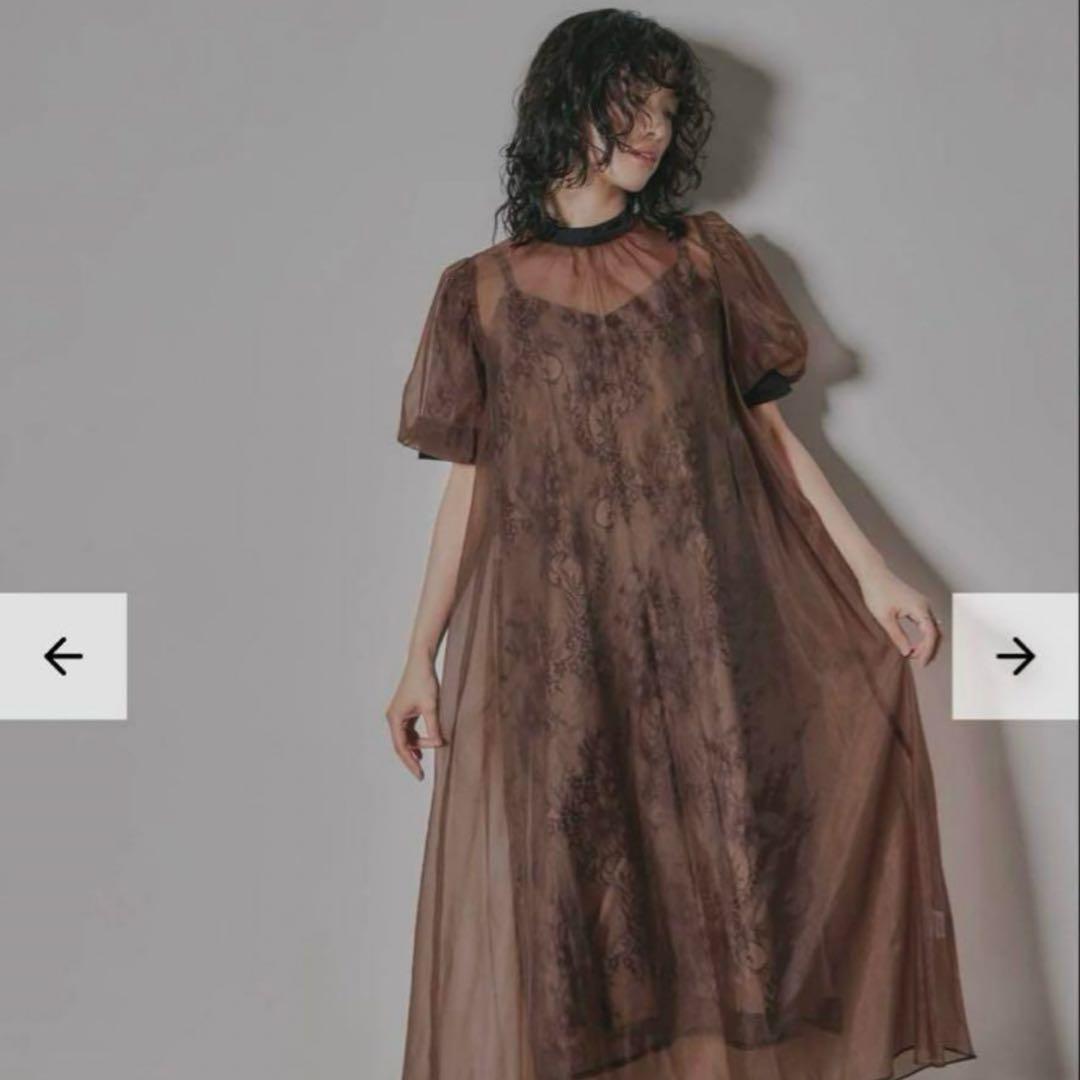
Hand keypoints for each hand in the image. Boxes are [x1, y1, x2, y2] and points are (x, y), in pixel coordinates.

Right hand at [384, 654, 446, 780]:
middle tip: (421, 773)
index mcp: (395, 718)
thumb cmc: (424, 681)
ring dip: (417, 747)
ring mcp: (399, 714)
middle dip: (411, 758)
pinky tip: (427, 744)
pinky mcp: (406, 710)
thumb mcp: (431, 707)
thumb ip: (434, 727)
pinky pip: (410, 729)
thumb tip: (438, 745)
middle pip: (401, 744)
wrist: (421, 662)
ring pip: (406, 737)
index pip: (401, 747)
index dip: (410, 763)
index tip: (419, 775)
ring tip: (425, 760)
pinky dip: (418, 738)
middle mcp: (393, 718)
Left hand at [857, 566, 942, 666]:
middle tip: (919, 663)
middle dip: (929, 649)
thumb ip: (897, 636)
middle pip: (937, 632)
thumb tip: (907, 652)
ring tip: (915, 656)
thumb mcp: (884, 618)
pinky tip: (914, 645)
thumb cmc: (877, 592)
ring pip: (933, 628)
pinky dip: (924, 636)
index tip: (921, 664)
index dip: (928, 651)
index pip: (931, 634)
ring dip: (927, 643)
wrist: (873, 574)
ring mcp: (923, 604)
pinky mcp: (918, 604)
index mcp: (920, 608)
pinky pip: (926, 623)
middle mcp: (925, 606)